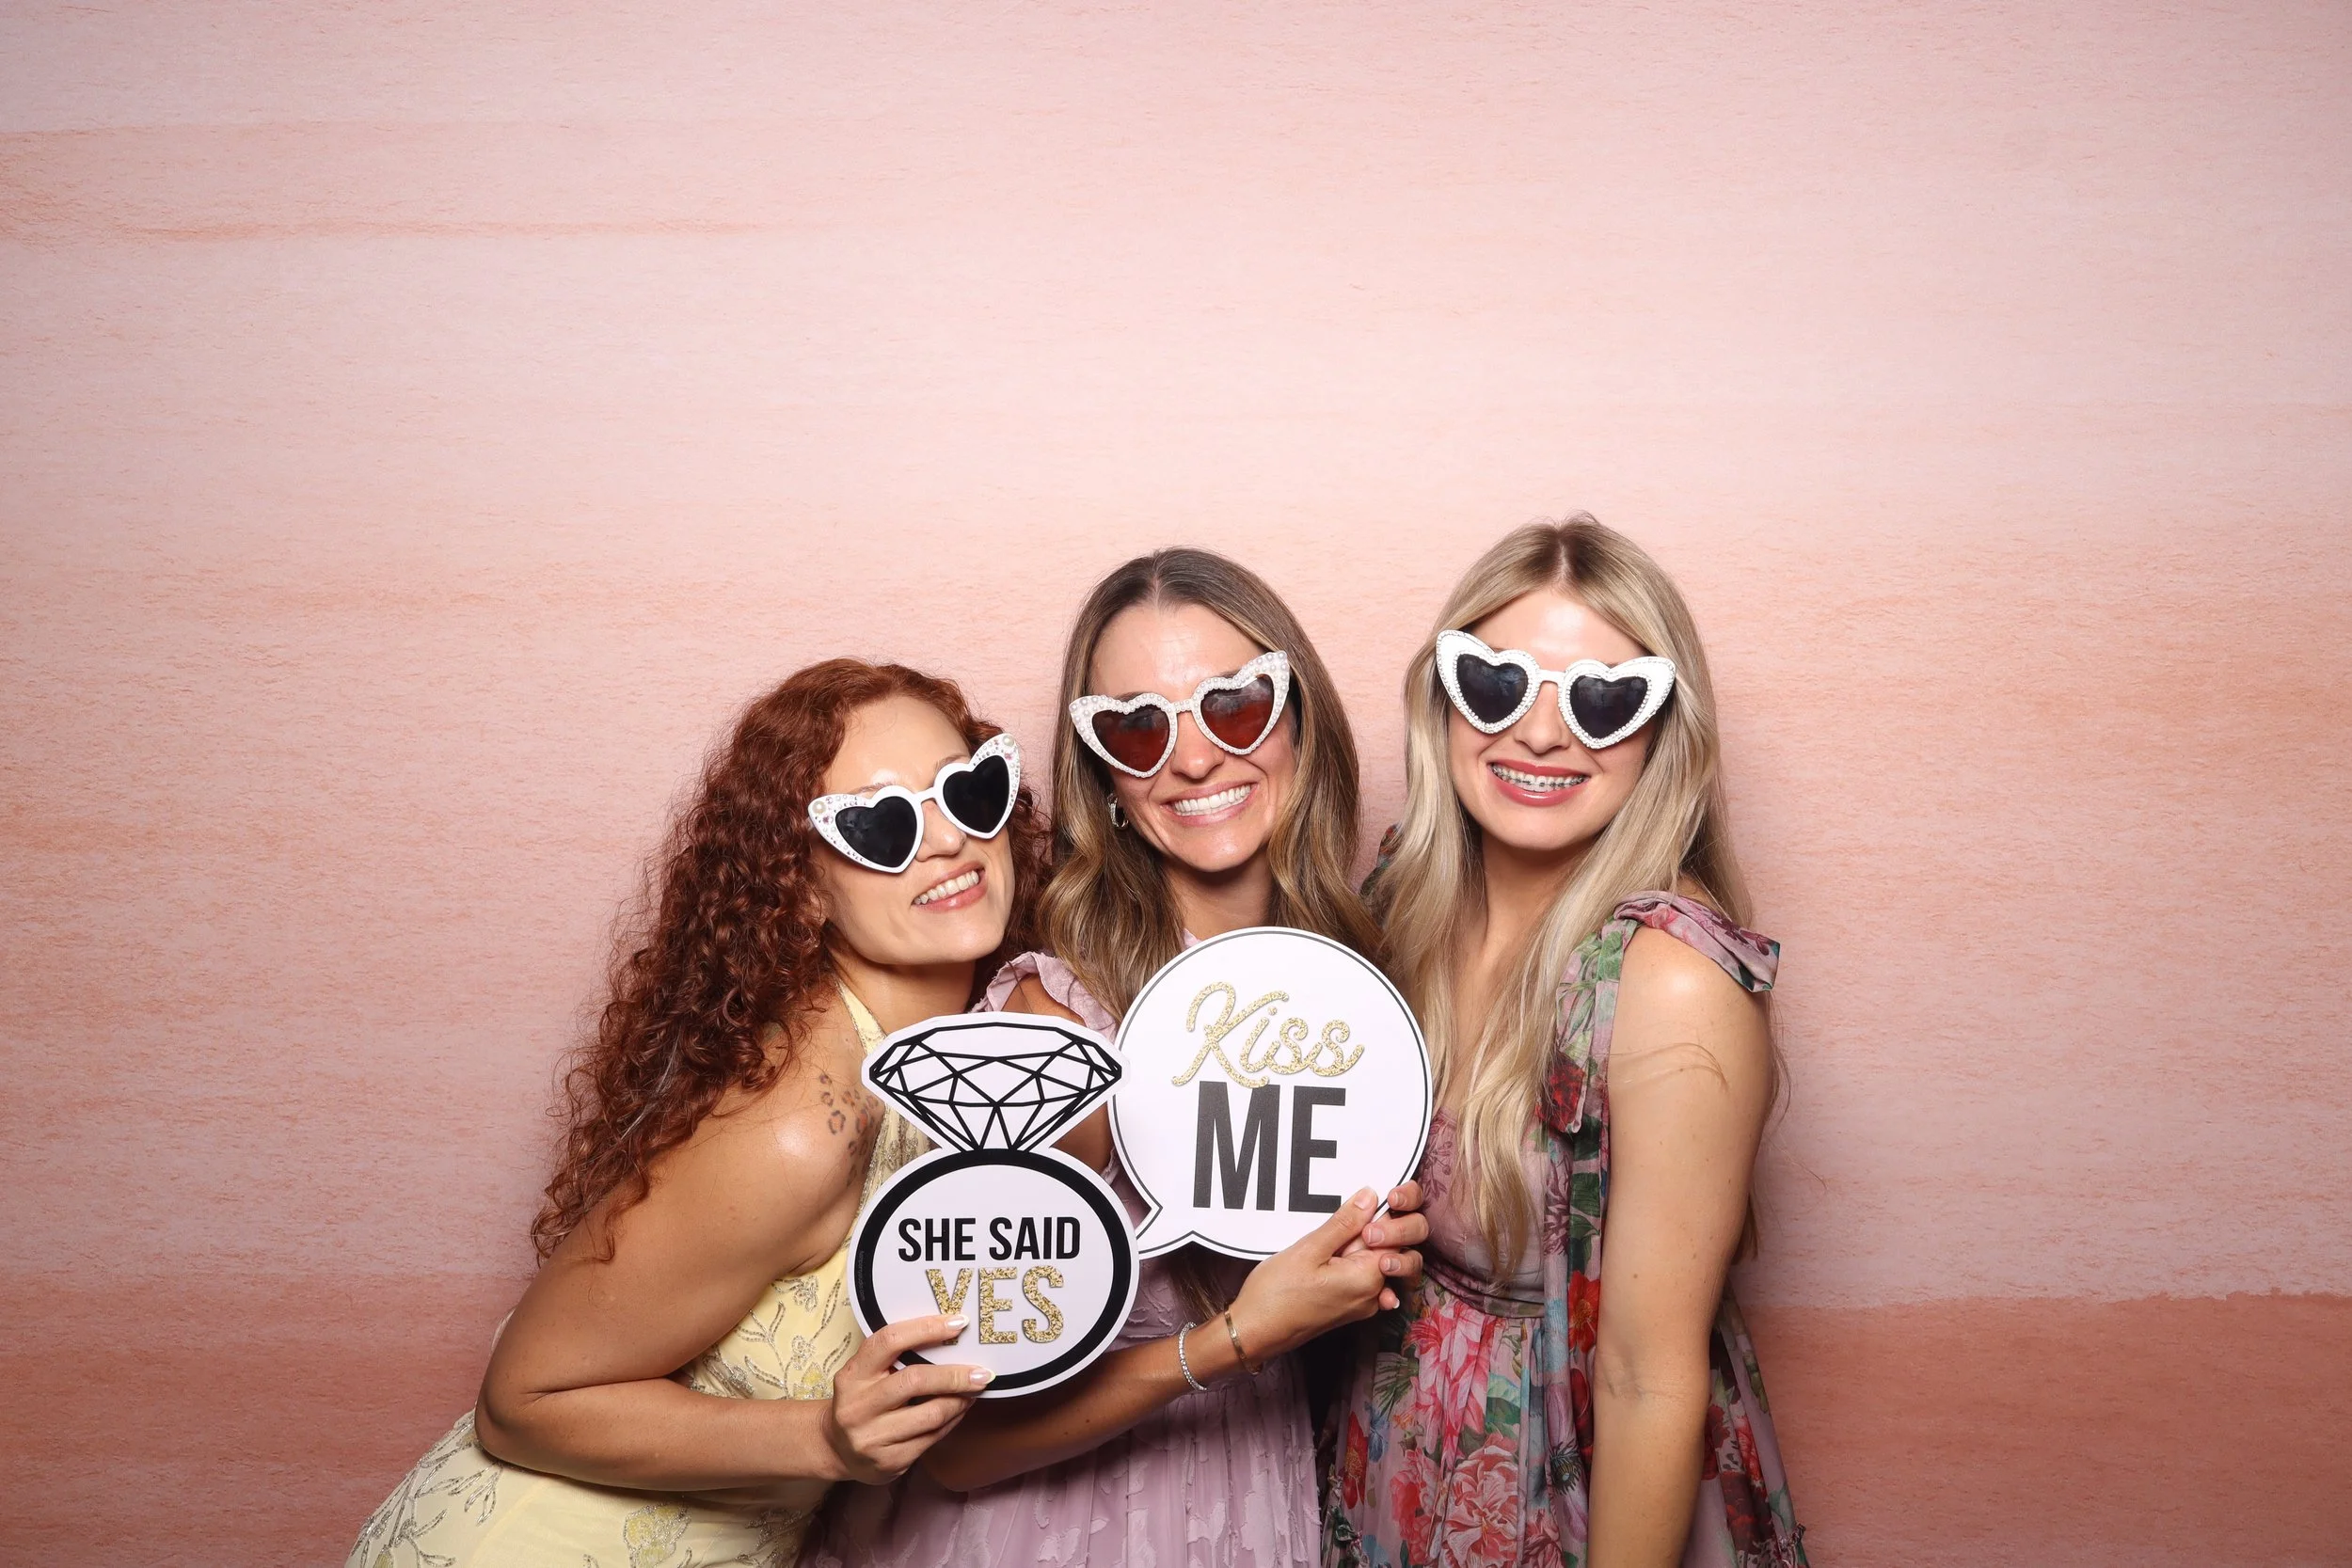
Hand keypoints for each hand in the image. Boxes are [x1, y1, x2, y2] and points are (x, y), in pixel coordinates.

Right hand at [821, 1314, 991, 1483]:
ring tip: (974, 1391)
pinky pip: (932, 1438)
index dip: (926, 1328)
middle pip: (915, 1380)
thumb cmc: (863, 1401)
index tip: (959, 1323)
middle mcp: (857, 1406)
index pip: (889, 1341)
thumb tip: (951, 1338)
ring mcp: (872, 1437)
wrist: (838, 1450)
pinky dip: (953, 1421)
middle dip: (954, 1375)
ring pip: (930, 1414)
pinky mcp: (889, 1462)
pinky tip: (960, 1411)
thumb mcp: (867, 1375)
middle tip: (982, 1372)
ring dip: (960, 1401)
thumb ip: (896, 1357)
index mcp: (852, 1375)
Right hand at [1228, 1189, 1420, 1362]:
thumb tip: (1370, 1197)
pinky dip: (1346, 1263)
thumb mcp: (1309, 1250)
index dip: (1375, 1216)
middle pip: (1386, 1248)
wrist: (1254, 1332)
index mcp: (1369, 1278)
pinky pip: (1360, 1276)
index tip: (1349, 1210)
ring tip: (1321, 1250)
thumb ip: (1344, 1224)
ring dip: (1351, 1248)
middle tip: (1328, 1235)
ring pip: (1371, 1261)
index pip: (1393, 1235)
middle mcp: (1373, 1294)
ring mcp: (1362, 1304)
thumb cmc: (1276, 1294)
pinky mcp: (1349, 1307)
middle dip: (1362, 1232)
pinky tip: (1324, 1262)